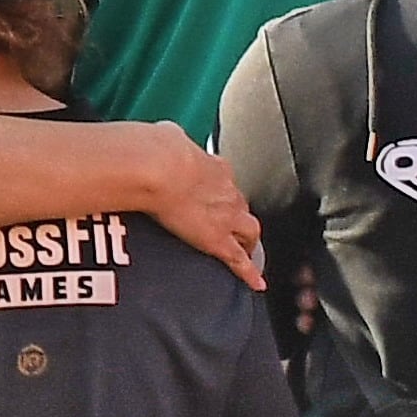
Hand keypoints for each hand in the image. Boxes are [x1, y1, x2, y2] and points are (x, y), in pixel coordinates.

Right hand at [142, 130, 265, 289]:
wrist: (162, 167)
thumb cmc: (160, 150)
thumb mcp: (168, 135)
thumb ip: (171, 138)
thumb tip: (165, 134)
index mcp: (215, 166)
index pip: (226, 179)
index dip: (223, 189)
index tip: (217, 193)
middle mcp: (228, 191)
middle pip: (241, 205)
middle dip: (238, 215)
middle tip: (233, 225)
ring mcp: (226, 218)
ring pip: (249, 231)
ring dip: (249, 241)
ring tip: (248, 252)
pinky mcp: (218, 240)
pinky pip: (239, 260)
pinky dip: (249, 273)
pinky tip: (256, 283)